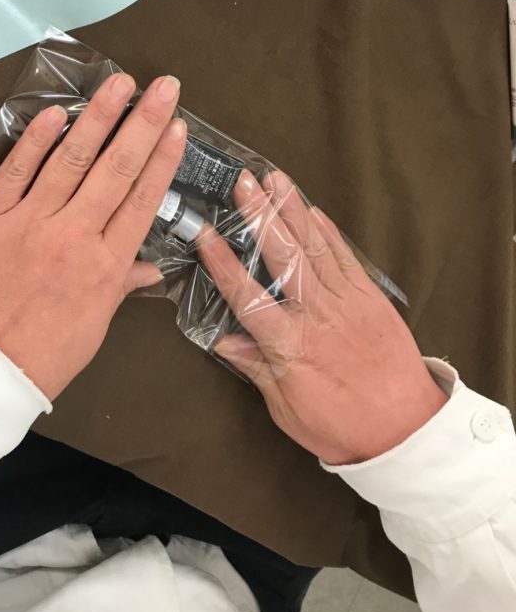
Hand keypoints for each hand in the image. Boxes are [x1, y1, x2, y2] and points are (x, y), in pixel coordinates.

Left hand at [0, 73, 185, 399]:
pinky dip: (35, 140)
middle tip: (164, 86)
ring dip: (98, 117)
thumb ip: (119, 287)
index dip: (163, 159)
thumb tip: (149, 268)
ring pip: (71, 159)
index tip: (178, 127)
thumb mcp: (92, 329)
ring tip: (120, 83)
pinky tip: (55, 112)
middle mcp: (73, 236)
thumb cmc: (38, 357)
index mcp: (104, 266)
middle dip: (144, 123)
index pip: (142, 200)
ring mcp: (29, 223)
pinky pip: (15, 171)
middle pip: (116, 169)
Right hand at [198, 170, 447, 465]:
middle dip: (260, 215)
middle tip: (243, 182)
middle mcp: (316, 314)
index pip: (246, 295)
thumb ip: (257, 369)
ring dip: (292, 210)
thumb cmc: (343, 427)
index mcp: (289, 345)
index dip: (223, 262)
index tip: (205, 233)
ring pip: (314, 247)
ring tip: (275, 179)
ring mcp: (346, 301)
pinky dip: (329, 232)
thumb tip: (224, 340)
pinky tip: (313, 210)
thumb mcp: (287, 410)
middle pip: (282, 256)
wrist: (406, 431)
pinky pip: (345, 257)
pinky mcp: (370, 298)